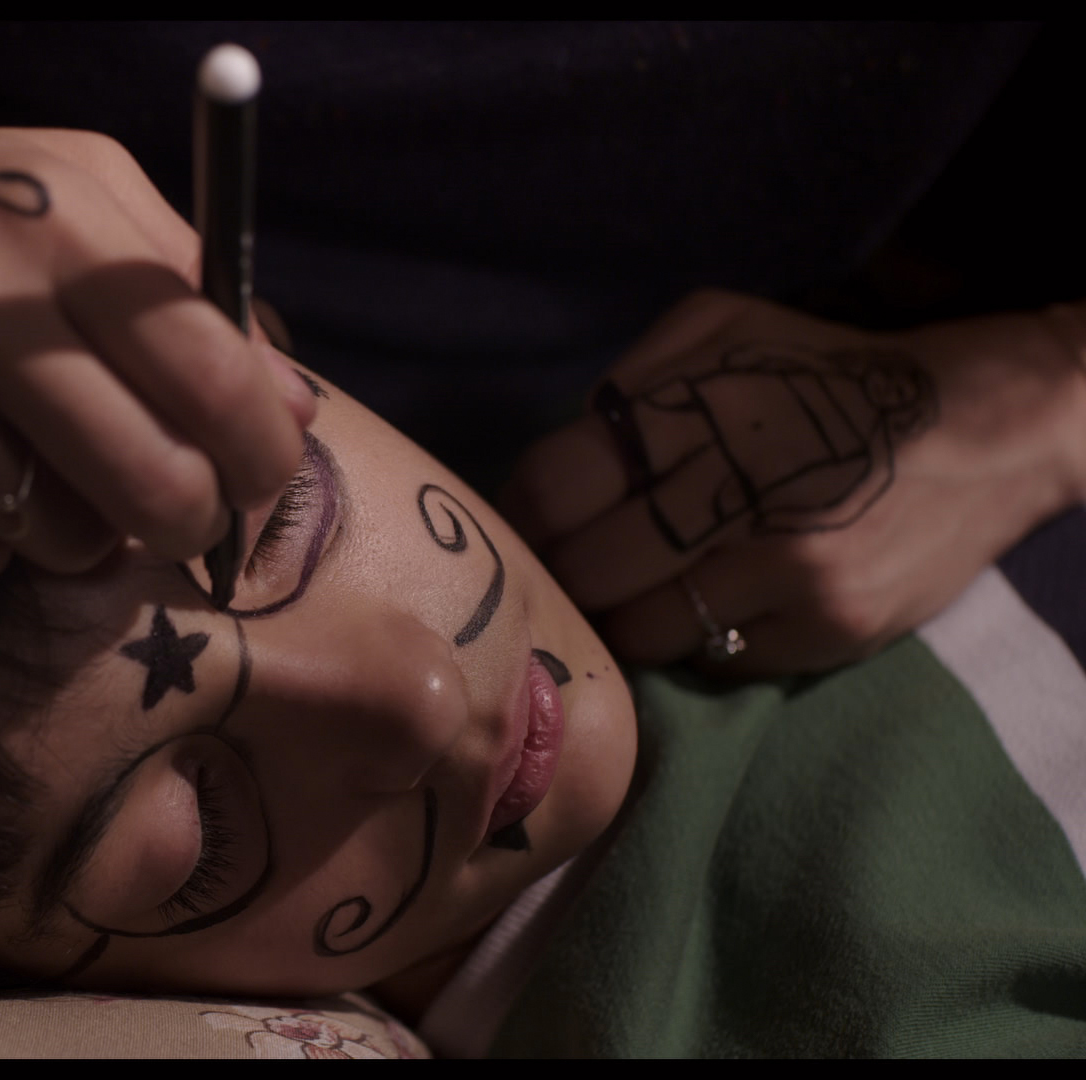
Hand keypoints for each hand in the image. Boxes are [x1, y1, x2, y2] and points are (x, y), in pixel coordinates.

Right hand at [0, 66, 313, 582]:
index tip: (262, 475)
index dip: (263, 449)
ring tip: (12, 450)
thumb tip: (294, 403)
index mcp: (51, 225)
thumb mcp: (59, 185)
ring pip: (68, 543)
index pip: (216, 374)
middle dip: (192, 521)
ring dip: (73, 521)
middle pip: (157, 487)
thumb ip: (186, 279)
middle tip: (179, 511)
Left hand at [503, 289, 1085, 676]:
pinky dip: (690, 640)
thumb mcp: (720, 331)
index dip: (523, 514)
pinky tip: (708, 600)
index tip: (523, 524)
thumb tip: (548, 466)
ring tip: (631, 590)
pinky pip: (708, 660)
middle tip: (565, 568)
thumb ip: (627, 385)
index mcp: (703, 413)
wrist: (983, 431)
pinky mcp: (822, 633)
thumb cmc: (825, 374)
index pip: (557, 487)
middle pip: (587, 572)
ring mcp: (785, 574)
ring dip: (620, 617)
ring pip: (639, 632)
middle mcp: (742, 497)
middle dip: (563, 574)